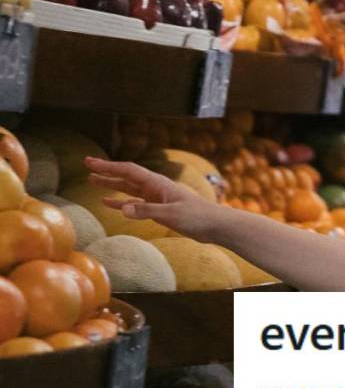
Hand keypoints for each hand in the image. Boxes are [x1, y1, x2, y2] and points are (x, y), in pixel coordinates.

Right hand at [83, 157, 223, 241]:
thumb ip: (147, 211)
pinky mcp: (159, 209)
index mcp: (157, 183)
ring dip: (111, 185)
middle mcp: (155, 187)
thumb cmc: (197, 217)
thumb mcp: (171, 214)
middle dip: (106, 171)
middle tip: (86, 165)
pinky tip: (108, 204)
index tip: (89, 162)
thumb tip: (122, 209)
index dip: (108, 166)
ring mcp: (156, 198)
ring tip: (92, 181)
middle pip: (126, 176)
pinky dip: (121, 202)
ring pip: (128, 189)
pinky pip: (135, 203)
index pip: (128, 171)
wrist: (215, 225)